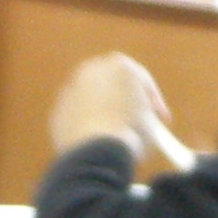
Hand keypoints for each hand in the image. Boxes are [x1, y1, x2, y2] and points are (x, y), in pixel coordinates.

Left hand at [48, 51, 170, 162]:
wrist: (95, 153)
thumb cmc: (129, 134)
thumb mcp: (152, 122)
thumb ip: (147, 115)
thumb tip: (146, 124)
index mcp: (118, 64)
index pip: (141, 79)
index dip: (153, 100)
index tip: (161, 119)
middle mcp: (91, 70)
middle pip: (113, 86)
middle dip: (124, 104)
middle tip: (136, 124)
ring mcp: (70, 90)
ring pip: (93, 103)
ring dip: (104, 116)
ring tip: (117, 140)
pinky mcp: (57, 112)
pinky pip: (78, 120)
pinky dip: (87, 129)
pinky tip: (97, 147)